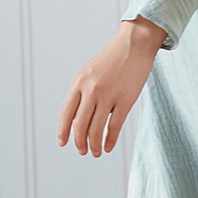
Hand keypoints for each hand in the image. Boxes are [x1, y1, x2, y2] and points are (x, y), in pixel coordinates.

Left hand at [58, 16, 166, 156]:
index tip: (63, 143)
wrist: (134, 45)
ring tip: (95, 153)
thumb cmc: (113, 58)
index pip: (66, 112)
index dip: (63, 130)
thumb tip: (78, 118)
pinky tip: (109, 147)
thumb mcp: (90, 72)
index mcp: (80, 82)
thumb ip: (83, 92)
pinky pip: (114, 126)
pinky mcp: (125, 100)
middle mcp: (91, 90)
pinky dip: (110, 140)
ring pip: (96, 129)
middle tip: (81, 151)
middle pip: (80, 124)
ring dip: (94, 145)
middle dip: (79, 142)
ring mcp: (108, 95)